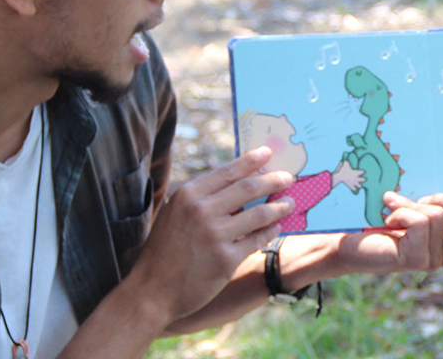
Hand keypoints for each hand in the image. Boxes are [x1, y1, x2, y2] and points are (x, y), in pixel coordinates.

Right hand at [126, 147, 295, 323]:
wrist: (152, 290)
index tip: (268, 152)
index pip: (228, 171)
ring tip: (290, 203)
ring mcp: (214, 236)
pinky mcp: (226, 260)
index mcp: (187, 195)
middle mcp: (201, 211)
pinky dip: (270, 231)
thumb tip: (238, 182)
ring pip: (259, 214)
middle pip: (248, 188)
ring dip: (279, 207)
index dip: (251, 161)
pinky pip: (257, 240)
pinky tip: (276, 227)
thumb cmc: (165, 250)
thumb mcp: (174, 214)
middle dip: (273, 180)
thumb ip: (202, 198)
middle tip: (288, 177)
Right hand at [331, 159, 364, 190]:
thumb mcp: (345, 163)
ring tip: (361, 186)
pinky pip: (353, 188)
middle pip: (362, 179)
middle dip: (364, 179)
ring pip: (359, 185)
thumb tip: (346, 159)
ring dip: (360, 186)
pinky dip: (354, 189)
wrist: (339, 176)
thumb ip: (346, 161)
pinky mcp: (350, 185)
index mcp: (356, 172)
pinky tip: (355, 189)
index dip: (362, 171)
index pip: (361, 172)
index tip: (364, 171)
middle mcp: (356, 178)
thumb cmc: (343, 169)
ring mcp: (353, 182)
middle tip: (365, 179)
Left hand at [335, 192, 442, 273]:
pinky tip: (387, 219)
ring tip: (393, 208)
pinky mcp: (417, 260)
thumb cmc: (376, 216)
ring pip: (439, 216)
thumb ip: (431, 197)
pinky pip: (421, 222)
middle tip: (419, 198)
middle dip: (442, 198)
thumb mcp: (411, 201)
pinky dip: (402, 211)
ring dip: (413, 204)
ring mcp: (433, 259)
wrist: (345, 239)